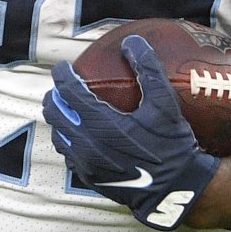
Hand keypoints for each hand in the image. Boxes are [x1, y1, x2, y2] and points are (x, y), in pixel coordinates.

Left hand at [43, 36, 220, 231]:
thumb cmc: (172, 145)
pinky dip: (69, 142)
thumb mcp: (165, 104)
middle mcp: (86, 144)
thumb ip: (148, 69)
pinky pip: (69, 156)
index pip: (69, 91)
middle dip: (55, 96)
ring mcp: (85, 164)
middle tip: (62, 87)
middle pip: (55, 113)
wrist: (175, 189)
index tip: (64, 67)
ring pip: (58, 136)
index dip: (63, 75)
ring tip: (68, 110)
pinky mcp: (90, 179)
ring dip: (59, 120)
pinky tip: (80, 136)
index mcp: (101, 123)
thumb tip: (132, 42)